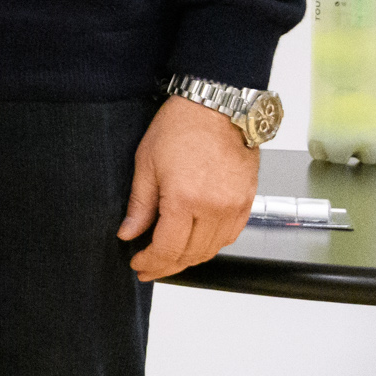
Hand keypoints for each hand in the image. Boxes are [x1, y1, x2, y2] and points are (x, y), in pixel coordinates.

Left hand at [117, 94, 259, 280]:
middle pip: (191, 255)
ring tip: (169, 259)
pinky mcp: (247, 204)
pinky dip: (211, 246)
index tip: (138, 265)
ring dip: (189, 259)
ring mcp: (234, 208)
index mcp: (185, 199)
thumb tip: (128, 234)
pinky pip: (229, 237)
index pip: (167, 248)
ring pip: (212, 251)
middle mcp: (214, 209)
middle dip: (166, 266)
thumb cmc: (180, 126)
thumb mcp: (146, 163)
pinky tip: (195, 243)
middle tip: (149, 267)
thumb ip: (139, 205)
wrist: (218, 108)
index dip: (151, 262)